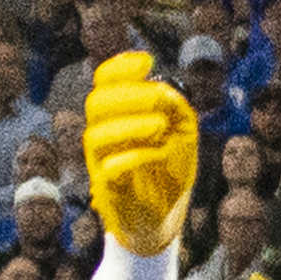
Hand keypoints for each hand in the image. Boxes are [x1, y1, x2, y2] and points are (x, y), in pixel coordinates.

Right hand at [81, 45, 200, 251]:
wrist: (163, 217)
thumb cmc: (169, 170)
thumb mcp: (184, 134)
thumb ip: (179, 110)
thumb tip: (169, 92)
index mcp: (117, 115)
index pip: (105, 83)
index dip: (120, 68)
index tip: (147, 61)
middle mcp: (103, 134)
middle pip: (96, 103)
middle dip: (128, 94)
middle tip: (159, 97)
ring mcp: (101, 161)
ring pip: (96, 135)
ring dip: (130, 125)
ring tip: (160, 126)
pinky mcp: (107, 189)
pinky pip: (108, 169)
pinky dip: (133, 157)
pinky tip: (156, 153)